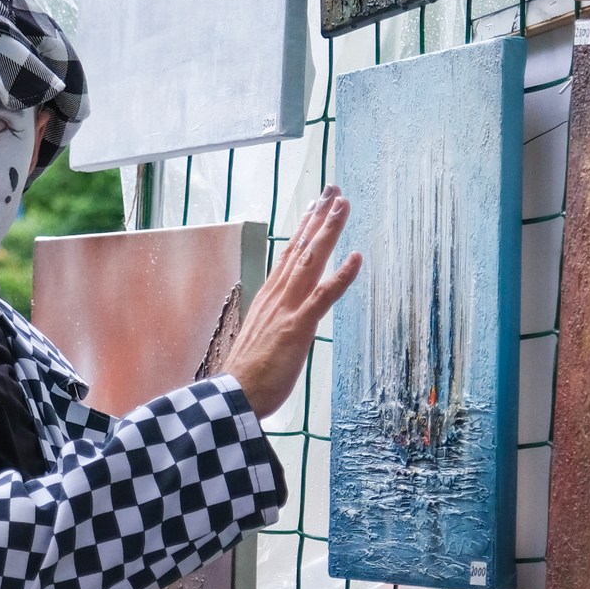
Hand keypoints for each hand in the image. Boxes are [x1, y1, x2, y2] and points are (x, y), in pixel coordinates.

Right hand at [220, 187, 362, 417]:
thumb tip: (278, 320)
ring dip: (328, 232)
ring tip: (342, 206)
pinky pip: (323, 297)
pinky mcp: (297, 327)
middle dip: (318, 218)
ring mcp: (287, 309)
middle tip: (333, 191)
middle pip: (300, 248)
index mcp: (268, 299)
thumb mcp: (259, 340)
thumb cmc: (246, 376)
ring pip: (311, 261)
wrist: (232, 397)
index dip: (302, 230)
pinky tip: (356, 257)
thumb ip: (271, 323)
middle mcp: (277, 296)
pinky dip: (341, 276)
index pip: (288, 256)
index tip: (314, 208)